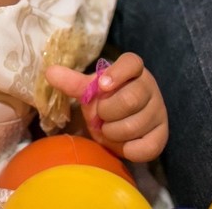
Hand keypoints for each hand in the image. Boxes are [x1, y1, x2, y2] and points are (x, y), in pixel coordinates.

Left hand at [46, 53, 167, 161]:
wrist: (120, 121)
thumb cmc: (105, 99)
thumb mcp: (89, 89)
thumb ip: (72, 82)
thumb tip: (49, 72)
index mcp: (133, 70)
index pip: (132, 62)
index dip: (117, 73)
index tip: (101, 85)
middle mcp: (150, 88)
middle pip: (131, 98)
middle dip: (107, 111)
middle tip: (99, 116)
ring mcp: (159, 111)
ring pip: (136, 124)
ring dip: (113, 132)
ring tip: (107, 130)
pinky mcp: (162, 135)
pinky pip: (148, 147)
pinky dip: (129, 149)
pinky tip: (121, 144)